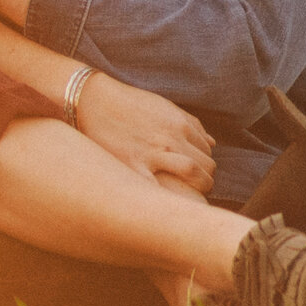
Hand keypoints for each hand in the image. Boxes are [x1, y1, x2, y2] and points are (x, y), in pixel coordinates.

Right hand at [78, 73, 217, 193]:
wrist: (93, 101)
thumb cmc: (128, 104)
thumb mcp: (163, 107)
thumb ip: (190, 123)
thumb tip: (212, 142)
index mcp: (180, 124)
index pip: (207, 150)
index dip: (205, 164)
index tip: (197, 173)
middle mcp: (172, 138)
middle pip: (206, 164)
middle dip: (206, 179)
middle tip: (196, 189)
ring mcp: (154, 152)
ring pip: (194, 173)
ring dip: (199, 187)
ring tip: (191, 198)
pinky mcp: (134, 165)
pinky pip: (159, 186)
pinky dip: (168, 197)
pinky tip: (168, 205)